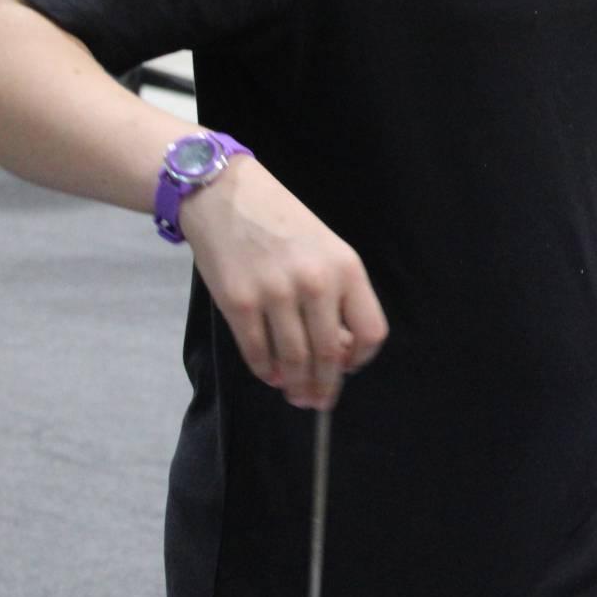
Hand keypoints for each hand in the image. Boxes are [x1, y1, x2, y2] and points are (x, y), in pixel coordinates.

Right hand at [178, 158, 389, 409]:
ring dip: (296, 385)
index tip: (349, 369)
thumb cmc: (283, 223)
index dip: (361, 360)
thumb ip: (338, 295)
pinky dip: (266, 371)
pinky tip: (271, 375)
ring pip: (294, 359)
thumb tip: (339, 351)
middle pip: (330, 354)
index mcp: (347, 269)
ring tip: (296, 394)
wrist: (225, 195)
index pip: (370, 331)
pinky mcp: (239, 303)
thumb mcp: (326, 250)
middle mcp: (316, 283)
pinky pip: (257, 352)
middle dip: (325, 385)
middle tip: (319, 402)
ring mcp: (276, 294)